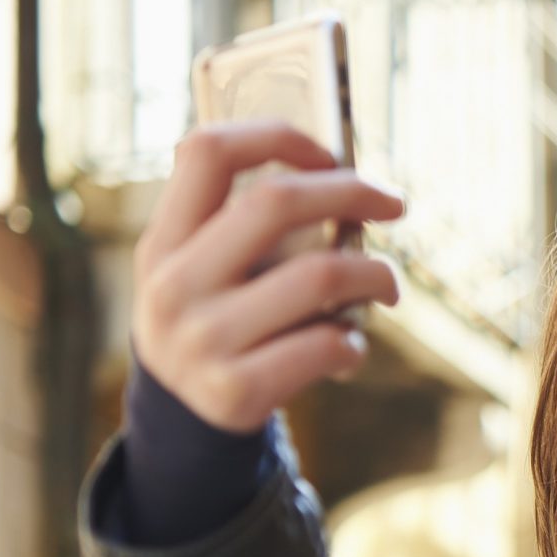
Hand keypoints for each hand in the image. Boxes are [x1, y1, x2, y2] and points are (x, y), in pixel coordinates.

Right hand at [131, 121, 408, 432]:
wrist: (181, 420)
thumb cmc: (217, 321)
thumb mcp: (199, 269)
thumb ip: (243, 224)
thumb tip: (347, 179)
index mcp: (163, 240)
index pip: (207, 152)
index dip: (278, 137)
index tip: (330, 154)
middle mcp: (173, 285)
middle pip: (275, 201)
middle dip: (352, 191)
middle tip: (393, 203)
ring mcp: (201, 340)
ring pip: (320, 275)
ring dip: (375, 273)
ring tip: (387, 285)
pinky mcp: (235, 391)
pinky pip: (326, 345)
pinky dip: (354, 342)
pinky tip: (348, 346)